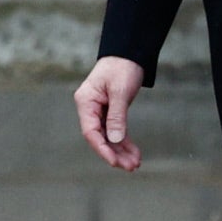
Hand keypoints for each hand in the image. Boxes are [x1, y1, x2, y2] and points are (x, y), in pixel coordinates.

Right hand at [74, 56, 144, 170]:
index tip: (114, 162)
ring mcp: (99, 111)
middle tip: (131, 167)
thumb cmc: (122, 67)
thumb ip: (117, 116)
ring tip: (135, 164)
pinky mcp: (110, 112)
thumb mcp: (120, 92)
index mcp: (85, 102)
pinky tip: (134, 153)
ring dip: (121, 151)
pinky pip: (116, 131)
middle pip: (100, 137)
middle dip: (115, 154)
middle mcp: (90, 108)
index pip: (91, 131)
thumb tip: (115, 140)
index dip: (102, 149)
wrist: (129, 53)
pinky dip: (125, 142)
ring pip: (109, 137)